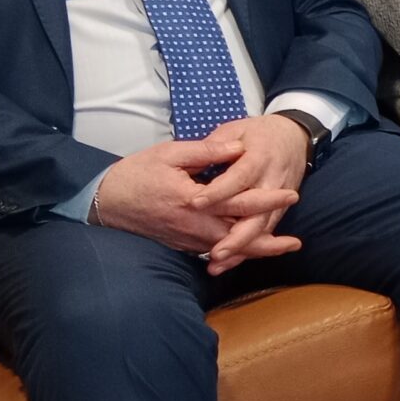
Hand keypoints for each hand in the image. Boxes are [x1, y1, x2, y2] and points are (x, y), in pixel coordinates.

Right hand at [90, 128, 299, 265]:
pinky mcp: (181, 245)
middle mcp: (192, 225)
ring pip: (228, 248)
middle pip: (238, 237)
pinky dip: (234, 253)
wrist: (103, 200)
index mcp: (193, 200)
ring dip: (255, 250)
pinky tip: (249, 251)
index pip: (238, 202)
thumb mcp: (170, 154)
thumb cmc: (136, 173)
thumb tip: (238, 147)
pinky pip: (212, 252)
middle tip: (296, 242)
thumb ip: (206, 152)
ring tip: (281, 249)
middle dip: (269, 241)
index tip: (291, 194)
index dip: (267, 200)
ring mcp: (186, 239)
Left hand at [192, 114, 316, 273]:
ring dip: (242, 249)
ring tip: (219, 264)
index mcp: (259, 157)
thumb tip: (197, 159)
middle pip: (257, 213)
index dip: (219, 191)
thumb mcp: (235, 128)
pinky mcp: (279, 209)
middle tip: (216, 253)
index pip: (239, 177)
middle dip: (237, 237)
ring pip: (261, 228)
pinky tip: (229, 262)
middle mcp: (272, 181)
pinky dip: (249, 249)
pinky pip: (264, 232)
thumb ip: (216, 145)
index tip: (195, 203)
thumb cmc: (258, 132)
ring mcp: (278, 198)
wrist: (294, 136)